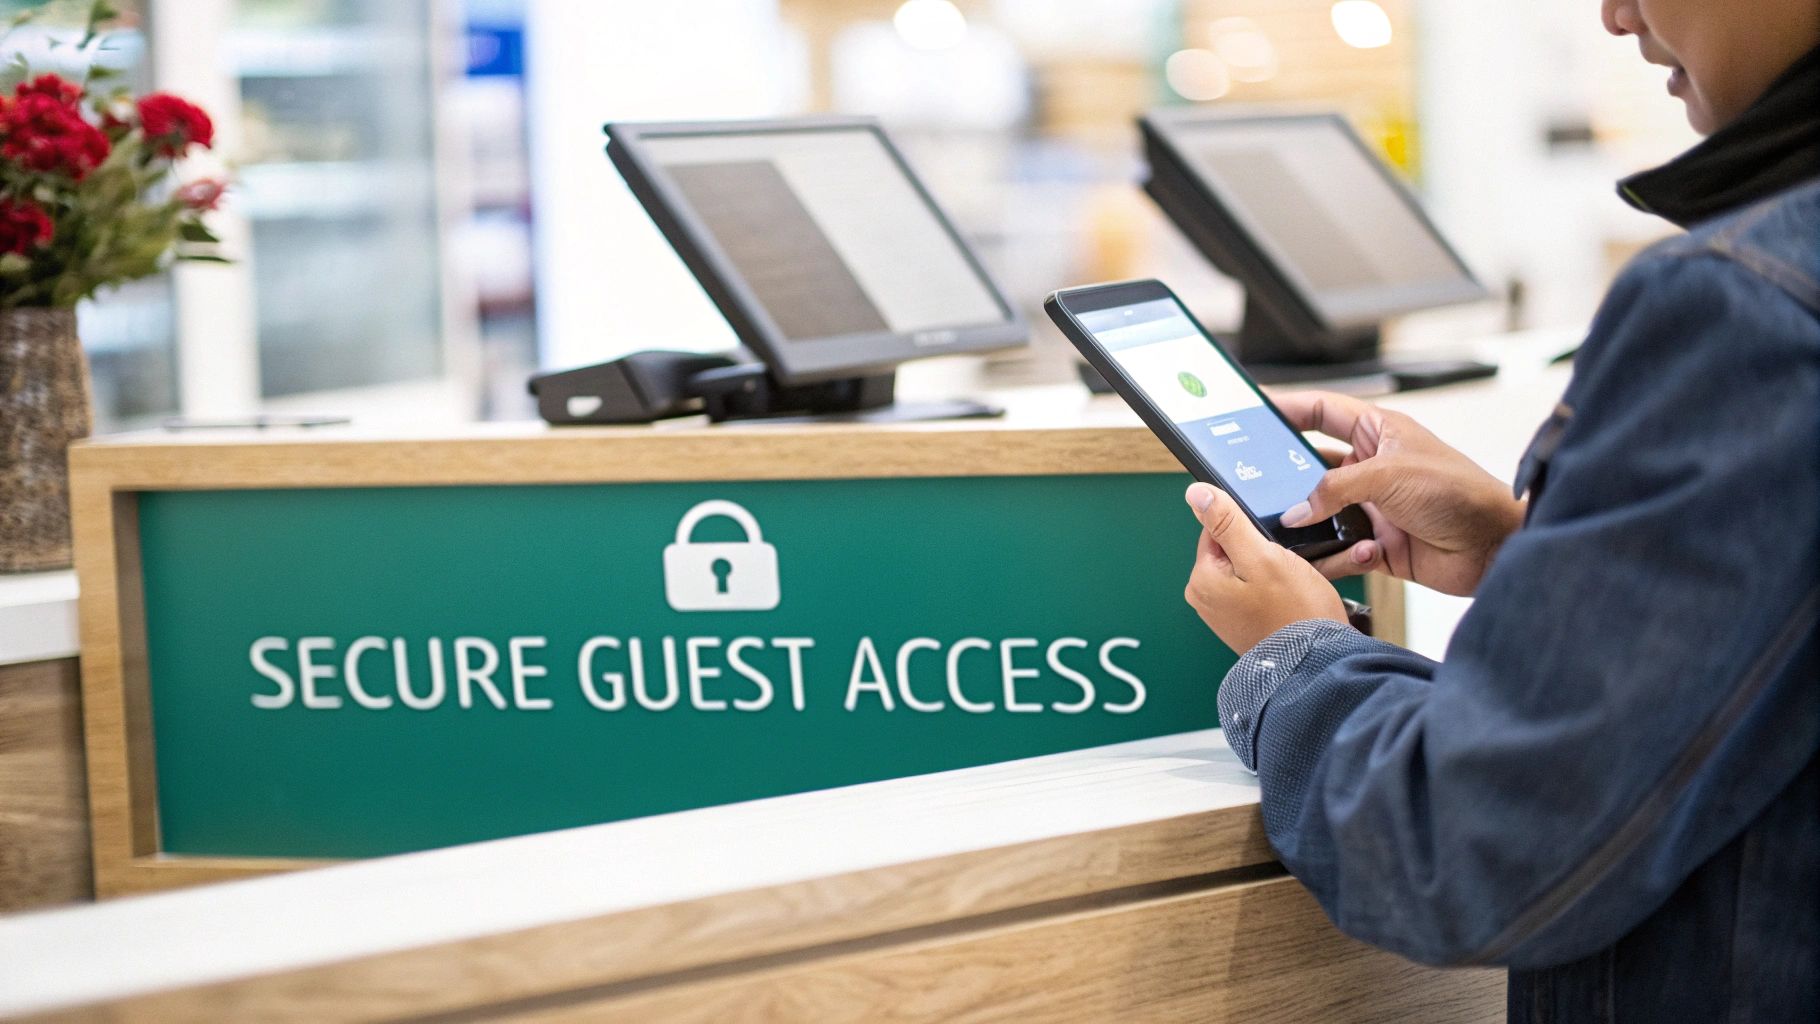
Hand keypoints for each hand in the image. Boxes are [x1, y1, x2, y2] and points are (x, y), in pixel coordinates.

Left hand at [1183, 482, 1348, 653]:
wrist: (1316, 664)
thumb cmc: (1294, 613)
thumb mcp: (1261, 556)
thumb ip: (1227, 523)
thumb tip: (1196, 493)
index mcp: (1201, 579)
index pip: (1217, 529)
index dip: (1249, 529)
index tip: (1271, 543)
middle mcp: (1204, 598)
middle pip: (1233, 550)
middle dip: (1262, 550)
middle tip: (1285, 567)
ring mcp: (1223, 614)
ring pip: (1248, 569)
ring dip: (1272, 569)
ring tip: (1291, 586)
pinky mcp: (1242, 624)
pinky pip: (1257, 591)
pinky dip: (1274, 589)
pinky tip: (1290, 599)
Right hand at [1272, 391, 1526, 596]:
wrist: (1494, 547)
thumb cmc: (1460, 494)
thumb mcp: (1389, 475)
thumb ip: (1334, 489)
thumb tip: (1296, 511)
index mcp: (1380, 434)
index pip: (1324, 412)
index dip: (1290, 409)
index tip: (1256, 412)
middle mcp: (1373, 468)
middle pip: (1314, 466)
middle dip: (1287, 477)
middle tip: (1257, 482)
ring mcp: (1374, 507)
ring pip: (1322, 512)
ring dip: (1310, 523)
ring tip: (1291, 528)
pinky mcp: (1378, 544)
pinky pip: (1339, 550)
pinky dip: (1335, 555)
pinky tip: (1350, 553)